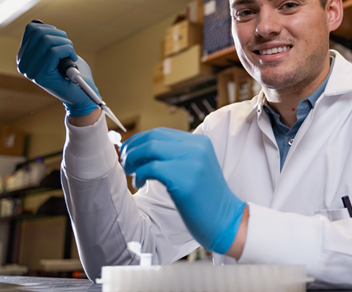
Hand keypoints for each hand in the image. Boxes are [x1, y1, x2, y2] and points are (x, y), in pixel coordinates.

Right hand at [17, 22, 98, 116]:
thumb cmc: (72, 71)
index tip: (60, 42)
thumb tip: (37, 23)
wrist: (82, 95)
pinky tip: (73, 62)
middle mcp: (22, 63)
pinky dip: (69, 52)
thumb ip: (44, 38)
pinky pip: (55, 52)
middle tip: (69, 50)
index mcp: (23, 56)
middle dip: (60, 36)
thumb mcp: (56, 50)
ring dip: (66, 44)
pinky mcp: (40, 76)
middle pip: (40, 32)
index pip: (32, 28)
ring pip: (48, 41)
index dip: (52, 30)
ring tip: (71, 56)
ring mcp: (30, 71)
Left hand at [120, 128, 246, 253]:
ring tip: (130, 172)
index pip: (161, 132)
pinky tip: (140, 184)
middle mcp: (197, 147)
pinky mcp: (183, 178)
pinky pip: (150, 168)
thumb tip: (140, 151)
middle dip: (132, 148)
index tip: (128, 152)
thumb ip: (176, 156)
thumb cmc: (206, 200)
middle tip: (125, 162)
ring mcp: (191, 161)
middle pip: (153, 137)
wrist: (226, 220)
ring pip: (150, 148)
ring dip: (133, 159)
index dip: (139, 140)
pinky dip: (139, 175)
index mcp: (200, 142)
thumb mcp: (195, 168)